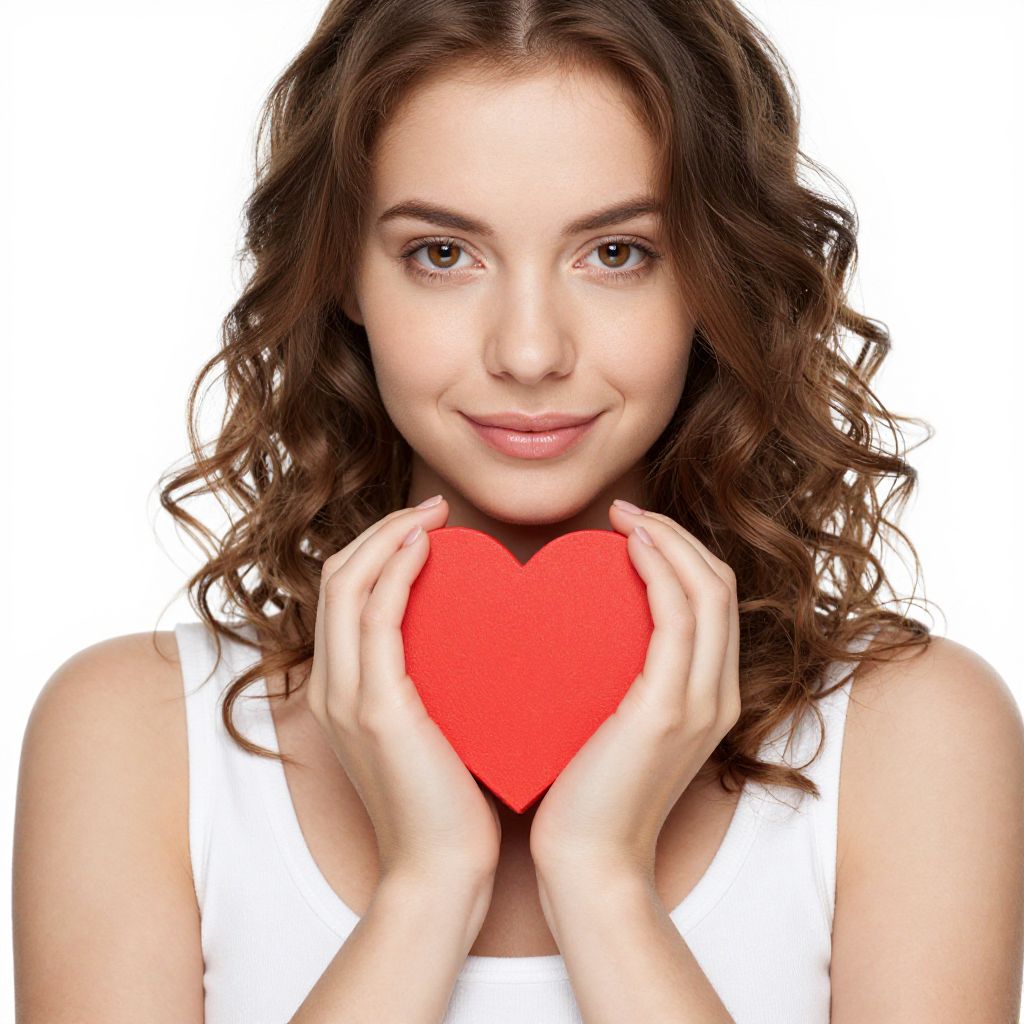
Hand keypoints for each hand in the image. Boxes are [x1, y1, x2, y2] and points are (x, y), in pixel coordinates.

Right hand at [306, 497, 501, 885]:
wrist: (440, 876)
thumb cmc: (450, 806)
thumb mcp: (431, 733)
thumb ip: (431, 684)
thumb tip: (470, 639)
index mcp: (340, 692)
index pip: (341, 596)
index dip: (375, 550)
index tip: (427, 527)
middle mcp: (330, 688)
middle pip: (335, 577)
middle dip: (379, 531)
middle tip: (433, 509)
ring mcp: (346, 698)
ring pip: (346, 585)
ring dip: (387, 536)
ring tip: (433, 514)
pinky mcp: (375, 709)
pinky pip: (376, 616)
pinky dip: (396, 569)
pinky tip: (431, 547)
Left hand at [529, 501, 741, 884]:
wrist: (588, 868)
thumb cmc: (585, 800)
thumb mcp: (615, 730)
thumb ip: (621, 683)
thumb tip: (587, 635)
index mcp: (709, 699)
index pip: (715, 604)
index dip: (682, 555)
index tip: (634, 528)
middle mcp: (718, 696)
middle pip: (720, 586)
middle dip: (678, 536)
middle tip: (626, 511)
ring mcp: (699, 703)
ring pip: (708, 591)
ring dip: (669, 540)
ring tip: (624, 515)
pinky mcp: (667, 709)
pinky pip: (677, 616)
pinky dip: (659, 568)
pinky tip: (626, 545)